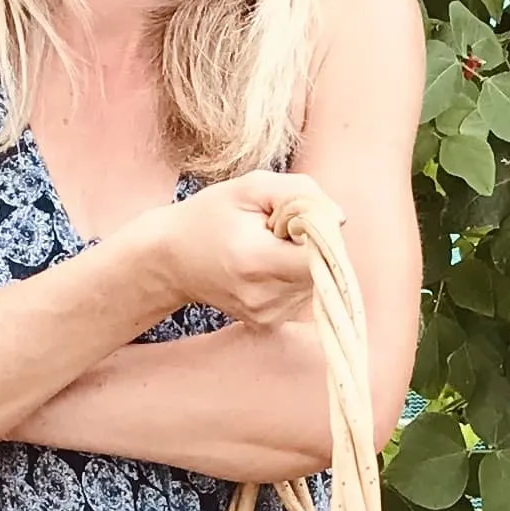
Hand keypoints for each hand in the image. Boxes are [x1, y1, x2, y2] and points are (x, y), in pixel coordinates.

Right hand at [159, 171, 330, 325]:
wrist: (171, 260)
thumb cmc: (209, 217)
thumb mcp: (250, 188)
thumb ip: (300, 193)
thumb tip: (338, 218)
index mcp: (256, 261)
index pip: (320, 254)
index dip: (317, 231)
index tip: (292, 219)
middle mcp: (264, 296)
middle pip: (321, 268)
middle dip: (309, 244)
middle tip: (275, 230)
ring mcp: (266, 315)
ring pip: (314, 282)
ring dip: (301, 261)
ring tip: (267, 248)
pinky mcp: (268, 323)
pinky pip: (301, 295)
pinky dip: (292, 277)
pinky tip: (266, 266)